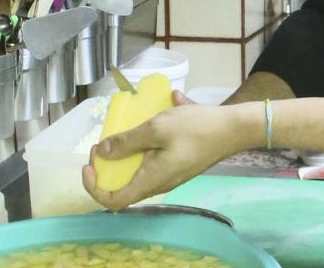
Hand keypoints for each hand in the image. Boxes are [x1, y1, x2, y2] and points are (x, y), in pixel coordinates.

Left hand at [82, 90, 252, 210]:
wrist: (233, 129)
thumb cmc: (195, 128)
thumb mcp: (156, 128)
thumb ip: (127, 142)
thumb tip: (101, 152)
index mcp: (151, 180)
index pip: (114, 201)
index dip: (94, 188)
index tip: (89, 164)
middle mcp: (159, 184)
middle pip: (124, 187)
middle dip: (108, 168)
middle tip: (104, 144)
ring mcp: (171, 175)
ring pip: (138, 174)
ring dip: (126, 157)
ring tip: (125, 132)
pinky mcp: (179, 165)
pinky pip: (153, 163)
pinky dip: (144, 148)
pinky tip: (153, 121)